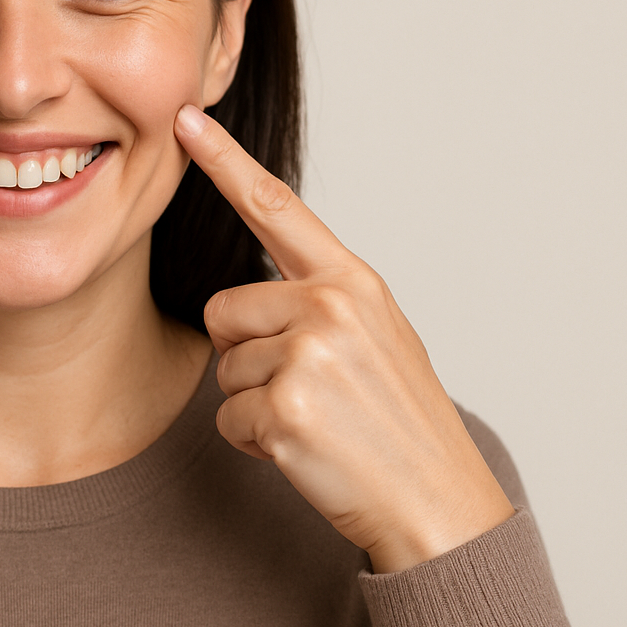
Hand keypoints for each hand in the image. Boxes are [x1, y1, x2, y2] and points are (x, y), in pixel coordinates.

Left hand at [173, 104, 515, 572]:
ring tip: (317, 422)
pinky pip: (228, 418)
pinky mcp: (286, 409)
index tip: (186, 121)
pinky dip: (256, 443)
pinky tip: (306, 451)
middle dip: (247, 355)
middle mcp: (331, 307)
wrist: (441, 506)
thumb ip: (320, 301)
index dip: (225, 161)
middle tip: (309, 392)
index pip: (275, 207)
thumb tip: (250, 295)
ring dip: (255, 404)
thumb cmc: (402, 423)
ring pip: (225, 369)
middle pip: (224, 309)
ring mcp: (309, 356)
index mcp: (353, 282)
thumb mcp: (377, 337)